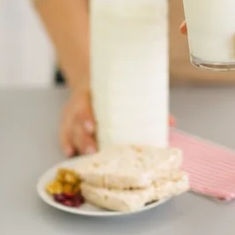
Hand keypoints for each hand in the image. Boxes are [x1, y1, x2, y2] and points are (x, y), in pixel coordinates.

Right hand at [60, 87, 176, 156]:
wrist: (90, 79)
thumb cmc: (110, 90)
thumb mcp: (122, 91)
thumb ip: (144, 107)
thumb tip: (171, 122)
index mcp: (89, 93)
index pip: (84, 103)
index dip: (86, 116)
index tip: (92, 126)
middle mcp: (77, 104)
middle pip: (75, 121)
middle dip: (83, 137)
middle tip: (93, 149)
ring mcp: (71, 114)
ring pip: (69, 129)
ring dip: (77, 143)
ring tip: (85, 156)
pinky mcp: (68, 123)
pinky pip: (63, 134)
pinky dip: (66, 143)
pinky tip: (70, 153)